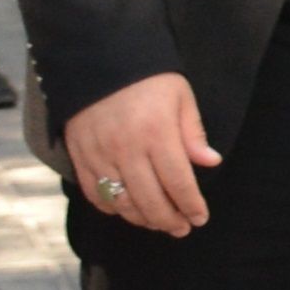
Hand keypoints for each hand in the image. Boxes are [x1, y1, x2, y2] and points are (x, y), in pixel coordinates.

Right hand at [64, 72, 217, 235]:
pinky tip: (127, 210)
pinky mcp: (80, 156)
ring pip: (121, 202)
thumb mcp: (181, 97)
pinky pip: (94, 193)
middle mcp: (126, 149)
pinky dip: (111, 207)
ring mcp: (100, 154)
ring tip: (159, 223)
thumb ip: (193, 134)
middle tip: (182, 228)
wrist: (98, 61)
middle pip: (149, 199)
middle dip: (168, 220)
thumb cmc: (148, 79)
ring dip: (141, 218)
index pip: (177, 182)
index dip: (190, 205)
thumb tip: (210, 163)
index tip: (200, 218)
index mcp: (157, 133)